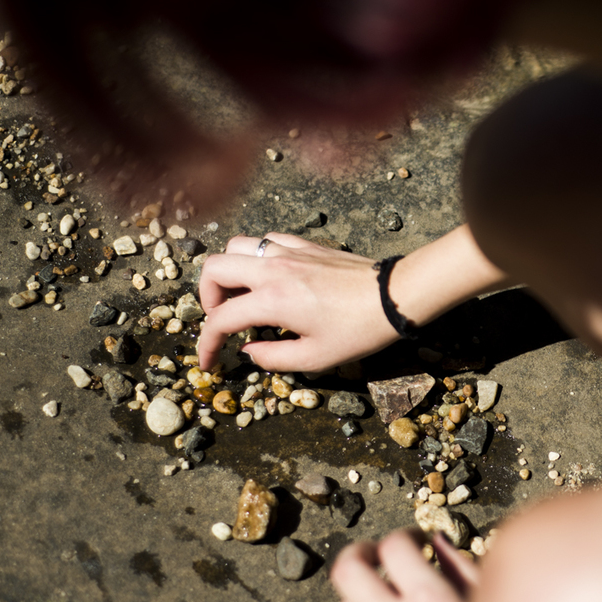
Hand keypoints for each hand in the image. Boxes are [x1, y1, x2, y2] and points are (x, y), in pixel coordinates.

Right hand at [196, 232, 398, 371]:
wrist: (395, 296)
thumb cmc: (360, 331)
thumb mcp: (316, 358)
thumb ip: (273, 358)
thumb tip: (248, 352)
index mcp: (272, 300)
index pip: (220, 319)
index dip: (206, 343)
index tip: (209, 361)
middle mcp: (273, 269)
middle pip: (214, 267)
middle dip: (207, 297)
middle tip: (222, 320)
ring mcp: (289, 251)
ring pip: (237, 246)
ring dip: (229, 271)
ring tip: (242, 296)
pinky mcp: (306, 244)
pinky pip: (266, 240)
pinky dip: (256, 256)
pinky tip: (269, 277)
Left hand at [332, 530, 489, 601]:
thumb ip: (460, 567)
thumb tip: (437, 540)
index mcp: (429, 601)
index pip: (392, 546)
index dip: (404, 535)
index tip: (415, 540)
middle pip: (347, 572)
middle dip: (360, 553)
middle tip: (375, 554)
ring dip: (361, 597)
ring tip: (384, 597)